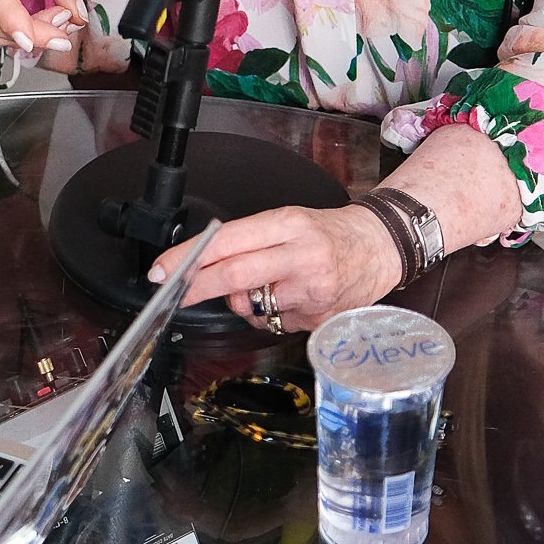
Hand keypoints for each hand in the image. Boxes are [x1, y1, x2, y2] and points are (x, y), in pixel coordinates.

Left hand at [152, 203, 404, 332]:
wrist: (381, 247)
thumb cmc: (329, 233)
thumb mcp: (288, 220)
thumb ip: (248, 241)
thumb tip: (203, 265)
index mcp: (289, 224)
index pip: (227, 242)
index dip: (188, 258)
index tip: (163, 270)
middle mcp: (302, 257)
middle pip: (234, 277)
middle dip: (196, 287)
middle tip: (173, 291)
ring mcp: (313, 291)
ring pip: (252, 306)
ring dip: (244, 301)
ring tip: (270, 283)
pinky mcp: (321, 319)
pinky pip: (275, 323)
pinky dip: (272, 314)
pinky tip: (293, 297)